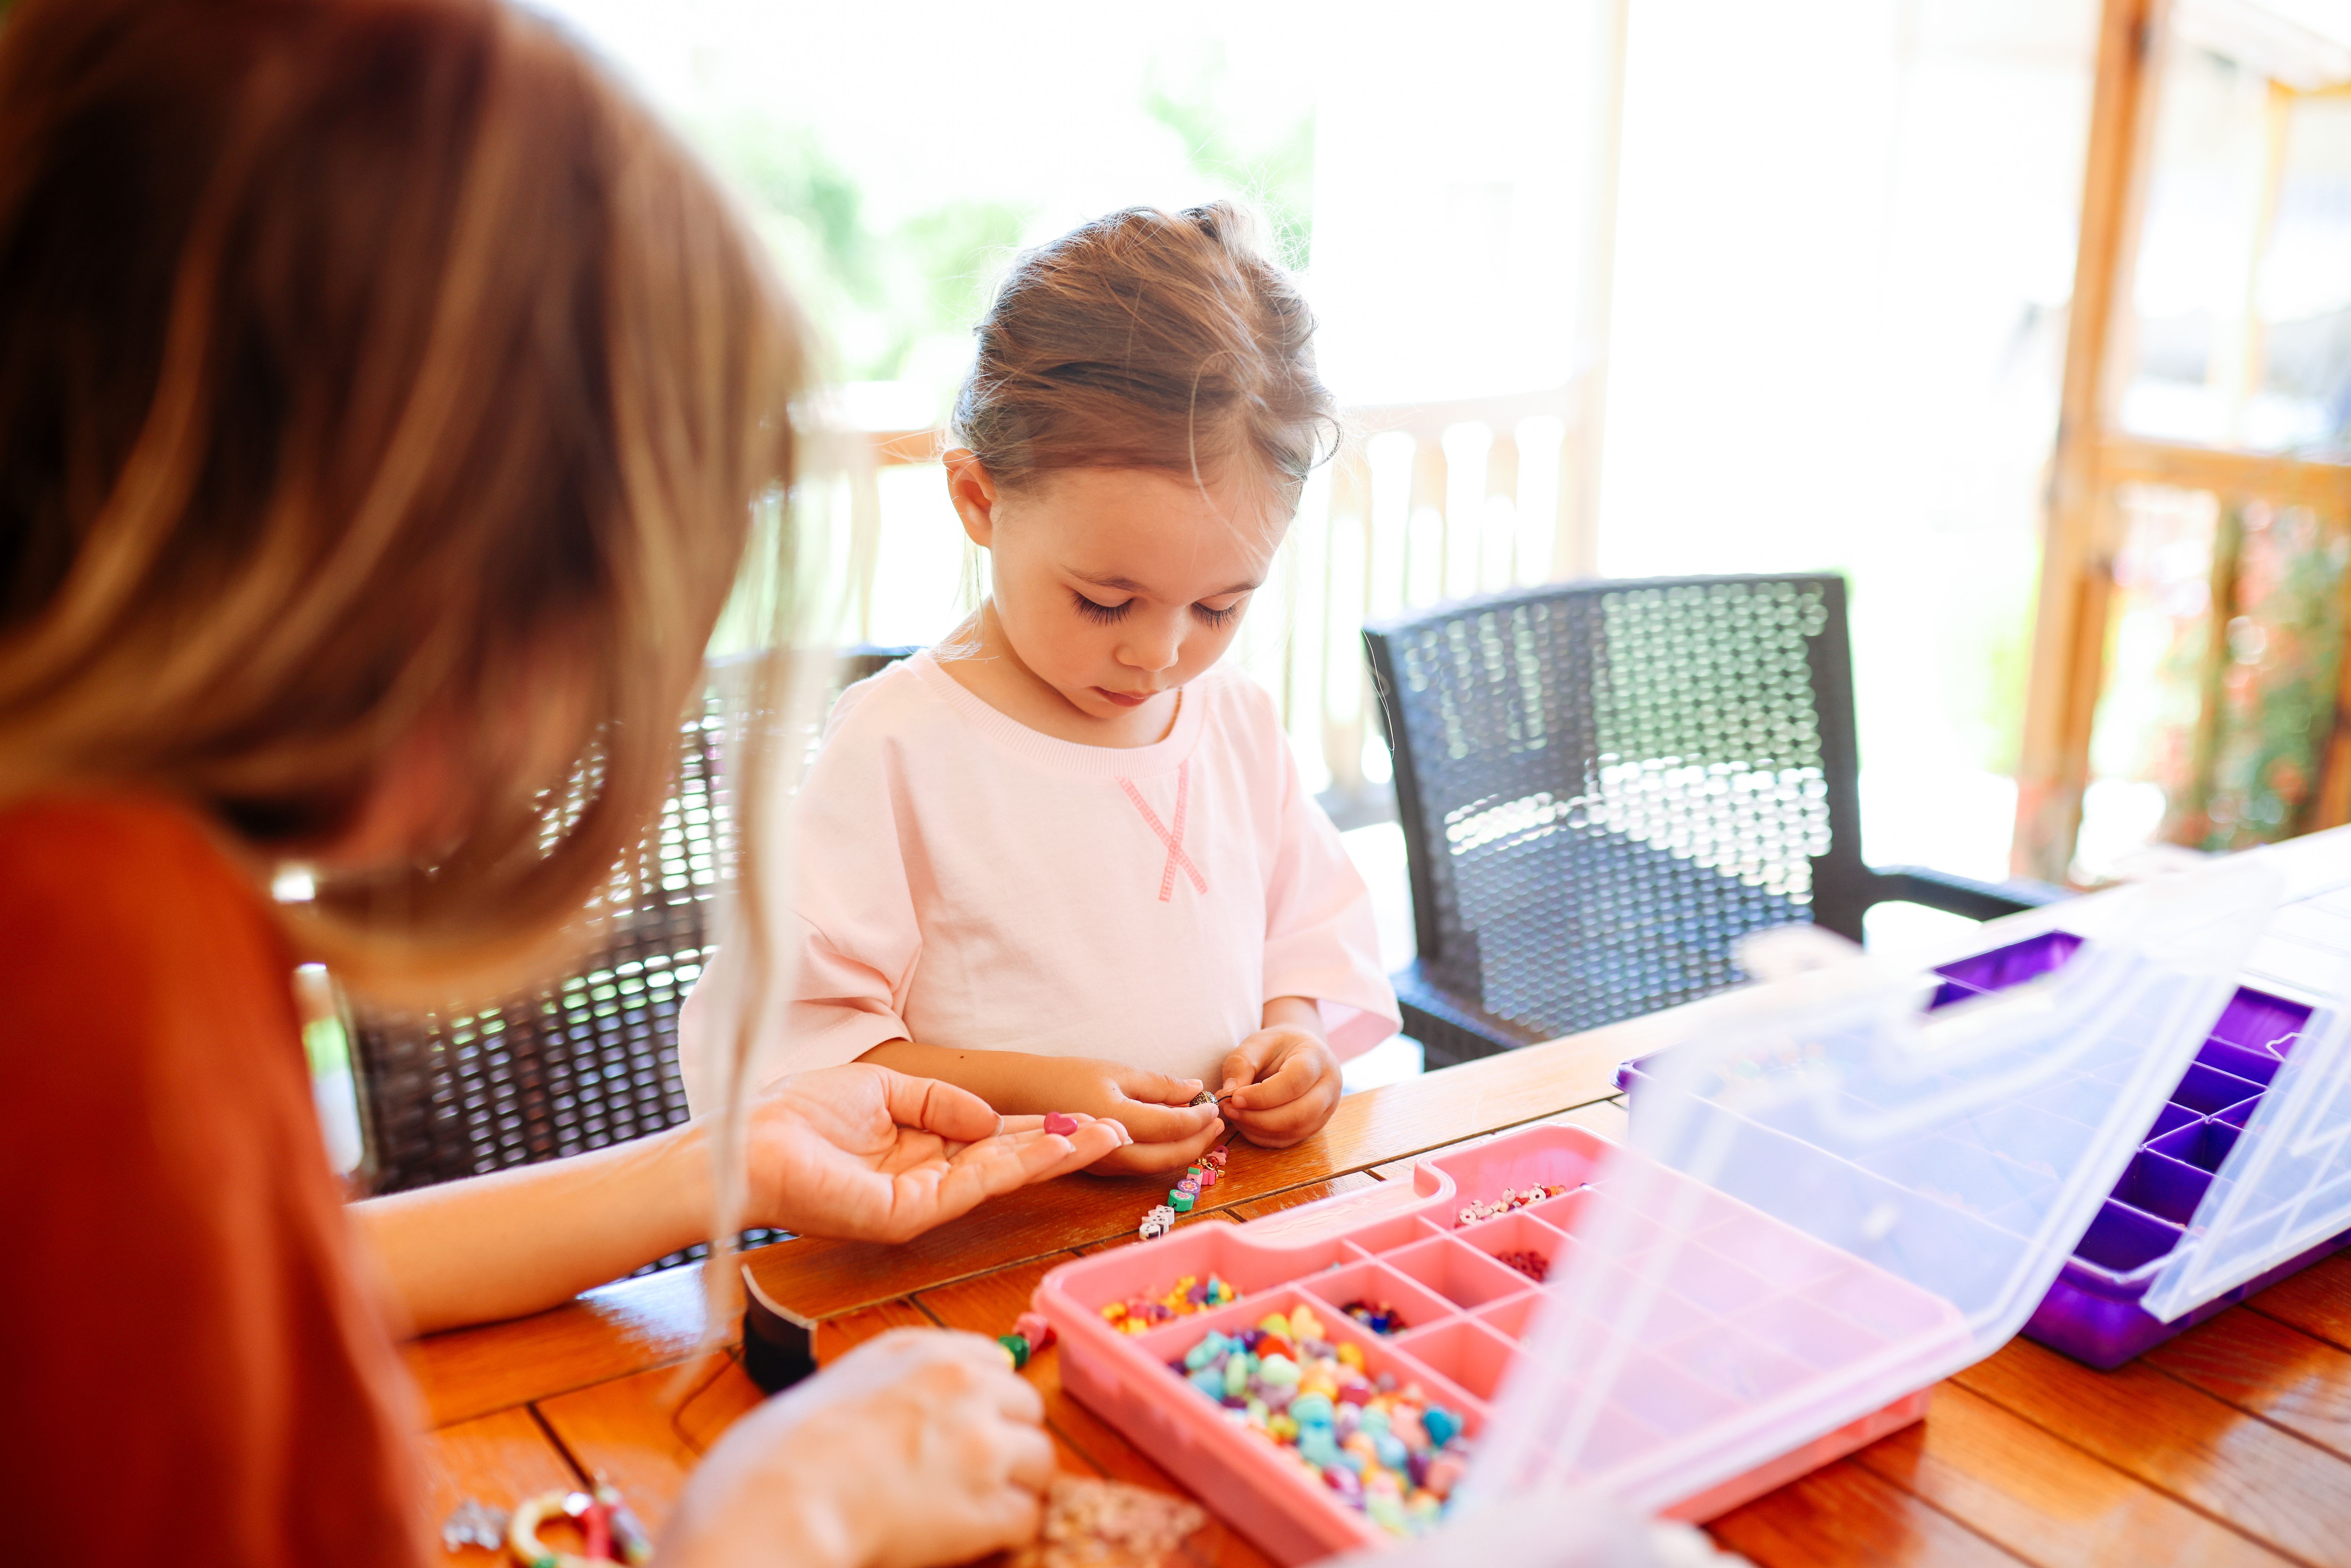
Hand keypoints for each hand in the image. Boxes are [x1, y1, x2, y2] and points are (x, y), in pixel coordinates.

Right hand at [662, 1328, 1051, 1567]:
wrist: (778, 1502)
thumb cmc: (781, 1450)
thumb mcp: (843, 1380)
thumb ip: (898, 1375)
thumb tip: (934, 1393)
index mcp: (923, 1352)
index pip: (994, 1360)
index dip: (985, 1399)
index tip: (970, 1424)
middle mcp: (964, 1386)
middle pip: (1026, 1408)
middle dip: (1007, 1440)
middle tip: (972, 1474)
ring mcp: (982, 1445)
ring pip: (1041, 1460)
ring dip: (1016, 1486)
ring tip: (976, 1510)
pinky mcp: (987, 1505)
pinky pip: (1027, 1516)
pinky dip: (1007, 1531)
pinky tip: (973, 1540)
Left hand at [738, 1064, 1129, 1241]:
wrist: (749, 1143)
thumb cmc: (800, 1115)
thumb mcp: (883, 1090)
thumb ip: (939, 1101)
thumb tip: (990, 1119)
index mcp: (920, 1152)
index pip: (992, 1141)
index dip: (1038, 1130)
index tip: (1084, 1118)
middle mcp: (928, 1181)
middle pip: (1009, 1161)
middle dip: (1063, 1145)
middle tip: (1118, 1130)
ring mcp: (922, 1202)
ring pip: (1003, 1176)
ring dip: (1057, 1155)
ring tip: (1107, 1135)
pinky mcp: (909, 1215)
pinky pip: (975, 1185)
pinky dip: (1020, 1164)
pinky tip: (1056, 1147)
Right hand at [1025, 1056, 1224, 1174]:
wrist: (1027, 1093)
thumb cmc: (1070, 1075)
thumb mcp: (1118, 1071)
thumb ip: (1160, 1085)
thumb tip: (1196, 1088)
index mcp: (1116, 1121)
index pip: (1172, 1127)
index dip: (1200, 1117)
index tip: (1214, 1104)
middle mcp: (1112, 1150)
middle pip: (1170, 1156)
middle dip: (1200, 1141)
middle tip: (1218, 1123)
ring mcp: (1105, 1164)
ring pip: (1158, 1167)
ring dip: (1186, 1150)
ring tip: (1204, 1130)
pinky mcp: (1102, 1168)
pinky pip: (1142, 1167)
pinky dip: (1165, 1154)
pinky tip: (1175, 1136)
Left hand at [1216, 1017, 1341, 1148]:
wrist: (1299, 1052)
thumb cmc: (1277, 1046)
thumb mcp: (1256, 1043)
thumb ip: (1241, 1063)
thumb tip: (1228, 1093)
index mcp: (1317, 1058)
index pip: (1294, 1082)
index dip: (1263, 1095)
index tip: (1234, 1097)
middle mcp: (1329, 1086)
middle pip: (1299, 1113)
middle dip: (1259, 1117)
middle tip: (1229, 1109)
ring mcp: (1326, 1110)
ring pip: (1294, 1131)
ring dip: (1258, 1128)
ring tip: (1233, 1114)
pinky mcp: (1315, 1126)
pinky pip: (1288, 1140)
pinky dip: (1262, 1136)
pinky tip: (1245, 1123)